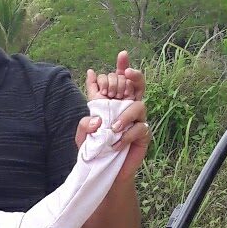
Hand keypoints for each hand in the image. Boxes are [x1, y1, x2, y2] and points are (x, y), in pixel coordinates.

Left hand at [78, 51, 148, 178]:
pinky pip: (140, 127)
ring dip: (125, 115)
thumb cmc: (94, 150)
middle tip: (119, 86)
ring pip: (139, 105)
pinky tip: (117, 143)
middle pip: (137, 83)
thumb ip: (84, 123)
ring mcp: (137, 120)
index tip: (122, 55)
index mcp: (113, 102)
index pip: (120, 80)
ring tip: (113, 128)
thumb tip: (94, 116)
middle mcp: (127, 107)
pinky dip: (127, 135)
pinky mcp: (144, 135)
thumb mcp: (83, 135)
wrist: (103, 172)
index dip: (122, 66)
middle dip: (129, 79)